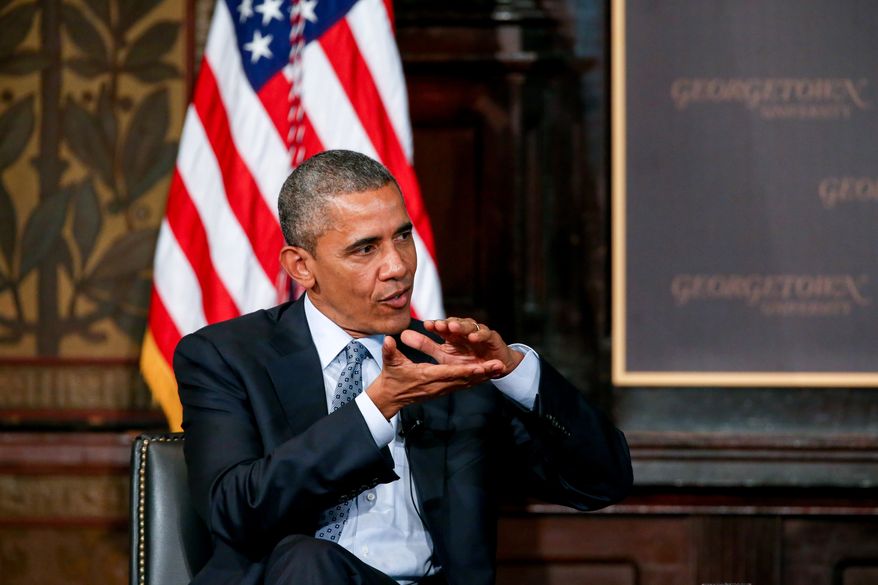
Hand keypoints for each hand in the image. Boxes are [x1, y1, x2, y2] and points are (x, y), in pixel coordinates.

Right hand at [366, 335, 505, 418]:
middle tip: (499, 366)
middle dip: (482, 373)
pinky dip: (475, 379)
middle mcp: (437, 385)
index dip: (466, 370)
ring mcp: (441, 389)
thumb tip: (390, 340)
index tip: (481, 366)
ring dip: (483, 376)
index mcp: (427, 376)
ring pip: (466, 383)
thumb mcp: (390, 363)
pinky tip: (486, 374)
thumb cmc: (390, 378)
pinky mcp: (442, 390)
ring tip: (499, 369)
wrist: (390, 397)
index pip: (450, 373)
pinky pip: (462, 385)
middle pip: (464, 379)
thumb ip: (390, 351)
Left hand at [406, 317, 524, 375]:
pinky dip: (479, 335)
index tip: (426, 325)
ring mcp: (479, 334)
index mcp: (452, 334)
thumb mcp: (443, 355)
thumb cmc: (467, 360)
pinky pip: (487, 335)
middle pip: (455, 324)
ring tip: (452, 327)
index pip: (442, 327)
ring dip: (461, 326)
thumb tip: (402, 334)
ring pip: (470, 326)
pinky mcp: (493, 339)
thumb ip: (424, 344)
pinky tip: (472, 337)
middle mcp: (465, 331)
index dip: (435, 326)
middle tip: (438, 325)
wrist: (494, 365)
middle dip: (447, 324)